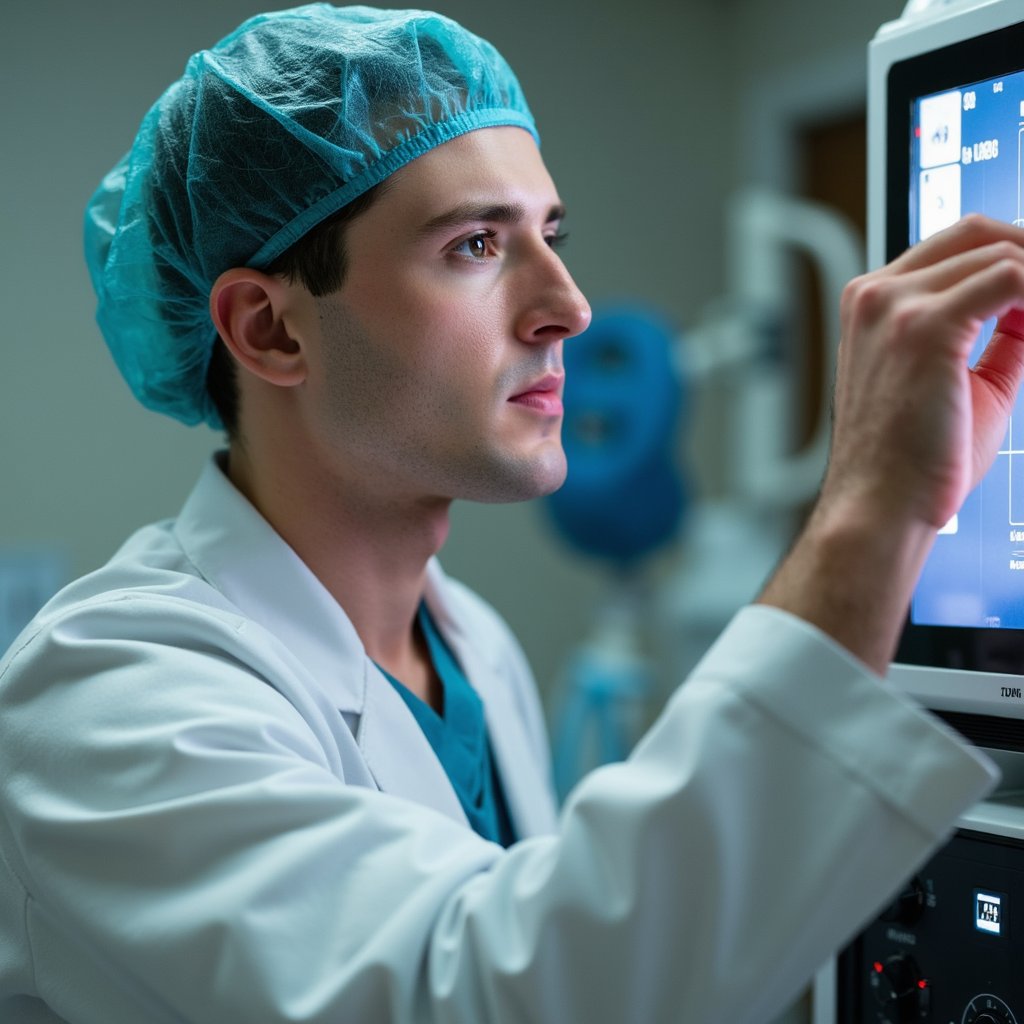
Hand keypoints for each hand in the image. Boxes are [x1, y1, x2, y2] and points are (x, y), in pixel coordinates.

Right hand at [760, 215, 1023, 672]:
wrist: (880, 506)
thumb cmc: (908, 459)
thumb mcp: (956, 379)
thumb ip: (997, 333)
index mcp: (872, 304)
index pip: (955, 246)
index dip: (1013, 254)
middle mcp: (875, 295)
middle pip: (978, 232)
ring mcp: (895, 307)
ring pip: (1001, 252)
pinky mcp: (924, 327)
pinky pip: (1013, 279)